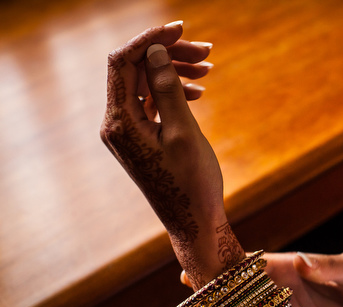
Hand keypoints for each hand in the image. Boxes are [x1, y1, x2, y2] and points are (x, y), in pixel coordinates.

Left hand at [101, 22, 243, 287]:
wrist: (194, 223)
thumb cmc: (191, 183)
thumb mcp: (183, 132)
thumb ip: (167, 89)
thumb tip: (153, 53)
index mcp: (120, 122)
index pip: (123, 62)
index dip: (150, 41)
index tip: (181, 30)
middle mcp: (117, 125)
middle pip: (135, 71)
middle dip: (168, 56)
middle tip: (206, 53)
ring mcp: (128, 133)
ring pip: (145, 86)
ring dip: (174, 72)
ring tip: (208, 69)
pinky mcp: (142, 140)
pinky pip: (152, 104)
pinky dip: (173, 93)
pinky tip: (198, 92)